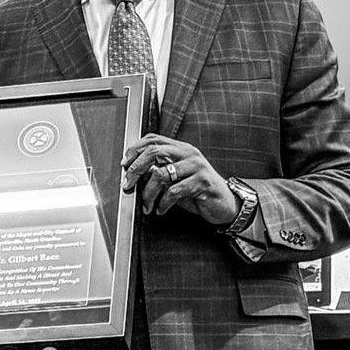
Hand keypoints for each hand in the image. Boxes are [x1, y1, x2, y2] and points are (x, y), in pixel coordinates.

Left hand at [122, 136, 236, 225]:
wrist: (225, 204)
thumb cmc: (199, 192)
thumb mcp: (176, 180)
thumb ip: (160, 174)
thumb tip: (136, 176)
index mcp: (181, 149)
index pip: (154, 139)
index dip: (136, 149)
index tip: (124, 165)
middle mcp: (189, 154)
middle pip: (155, 151)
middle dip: (136, 169)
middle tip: (128, 184)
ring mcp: (197, 166)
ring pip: (162, 174)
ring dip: (148, 193)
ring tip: (147, 205)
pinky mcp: (202, 182)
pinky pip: (174, 191)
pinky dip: (163, 203)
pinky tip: (161, 210)